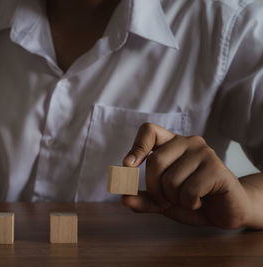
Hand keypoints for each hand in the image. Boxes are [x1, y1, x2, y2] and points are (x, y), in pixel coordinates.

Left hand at [121, 123, 251, 228]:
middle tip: (167, 199)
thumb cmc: (191, 199)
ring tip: (187, 199)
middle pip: (155, 162)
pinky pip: (188, 191)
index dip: (136, 147)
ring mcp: (204, 152)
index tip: (128, 166)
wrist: (226, 211)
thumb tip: (124, 198)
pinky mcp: (217, 168)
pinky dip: (189, 204)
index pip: (148, 130)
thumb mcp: (163, 201)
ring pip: (170, 180)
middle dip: (155, 189)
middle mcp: (188, 142)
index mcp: (171, 143)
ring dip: (174, 199)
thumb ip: (144, 199)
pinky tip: (200, 201)